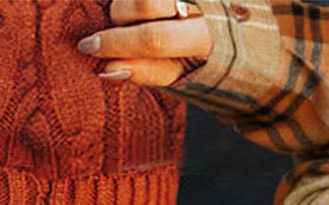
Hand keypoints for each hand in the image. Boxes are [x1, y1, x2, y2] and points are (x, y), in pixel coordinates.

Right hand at [76, 0, 212, 90]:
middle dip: (119, 17)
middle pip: (145, 1)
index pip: (154, 38)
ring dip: (126, 3)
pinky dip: (135, 3)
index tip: (88, 47)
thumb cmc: (206, 57)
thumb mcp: (181, 73)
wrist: (240, 29)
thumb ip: (147, 72)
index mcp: (205, 36)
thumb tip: (107, 70)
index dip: (117, 43)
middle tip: (113, 31)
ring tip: (130, 18)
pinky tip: (131, 12)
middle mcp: (202, 3)